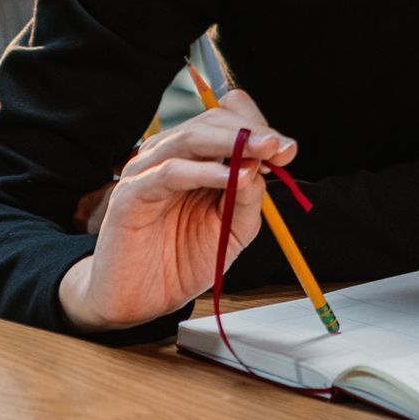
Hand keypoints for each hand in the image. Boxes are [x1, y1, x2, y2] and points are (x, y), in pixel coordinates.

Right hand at [58, 90, 295, 332]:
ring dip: (233, 141)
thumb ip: (248, 197)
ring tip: (263, 152)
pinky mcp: (132, 193)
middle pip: (213, 121)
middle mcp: (171, 154)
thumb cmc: (182, 260)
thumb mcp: (232, 230)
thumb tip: (261, 165)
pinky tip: (229, 177)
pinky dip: (203, 171)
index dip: (257, 125)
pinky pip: (170, 172)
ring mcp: (148, 169)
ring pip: (192, 137)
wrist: (138, 301)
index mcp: (196, 156)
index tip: (286, 149)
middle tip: (280, 147)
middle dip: (252, 132)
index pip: (226, 118)